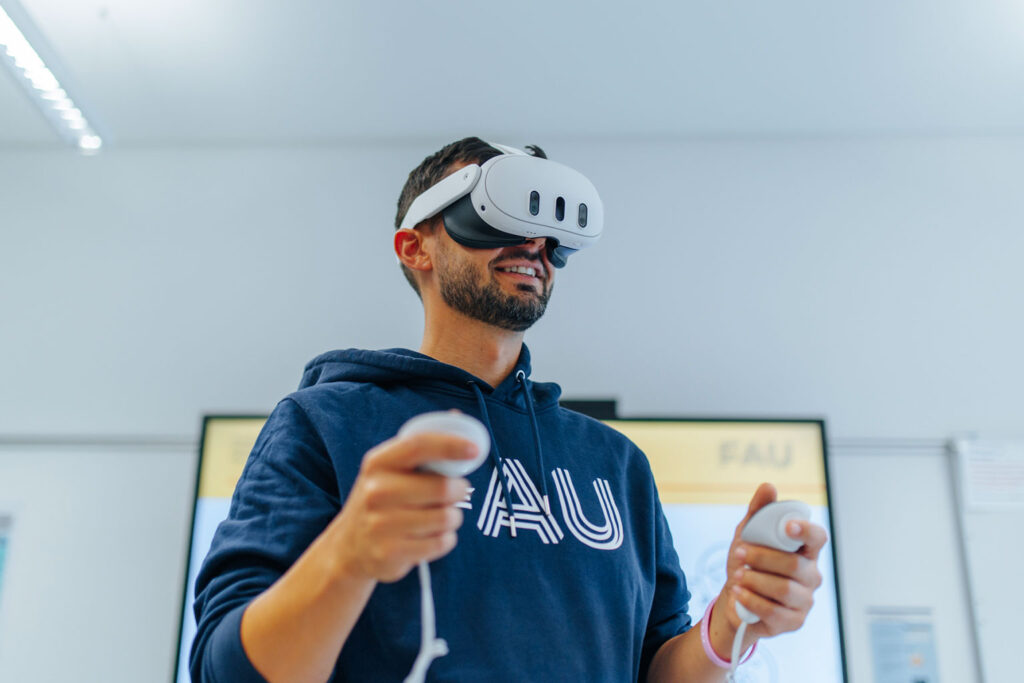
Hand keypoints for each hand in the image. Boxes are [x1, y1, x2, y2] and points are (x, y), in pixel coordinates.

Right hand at [326, 430, 480, 582]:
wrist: (349, 547)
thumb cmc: (383, 500)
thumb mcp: (392, 469)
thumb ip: (424, 447)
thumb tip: (458, 416)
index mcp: (378, 462)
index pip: (419, 445)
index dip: (450, 444)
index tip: (474, 449)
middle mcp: (376, 491)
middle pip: (442, 487)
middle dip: (459, 490)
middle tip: (455, 492)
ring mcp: (381, 524)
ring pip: (447, 517)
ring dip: (452, 517)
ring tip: (438, 516)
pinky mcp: (390, 553)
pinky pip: (442, 543)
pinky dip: (445, 540)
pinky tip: (429, 537)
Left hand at [711, 483, 827, 652]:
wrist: (735, 597)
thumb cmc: (748, 563)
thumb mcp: (747, 534)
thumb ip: (758, 511)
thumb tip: (769, 486)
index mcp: (805, 550)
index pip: (818, 538)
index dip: (806, 531)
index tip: (788, 526)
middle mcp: (810, 574)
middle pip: (794, 564)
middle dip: (762, 557)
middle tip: (740, 553)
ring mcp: (804, 599)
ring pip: (784, 588)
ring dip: (755, 579)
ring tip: (738, 576)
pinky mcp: (793, 621)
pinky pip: (774, 611)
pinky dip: (751, 599)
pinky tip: (739, 592)